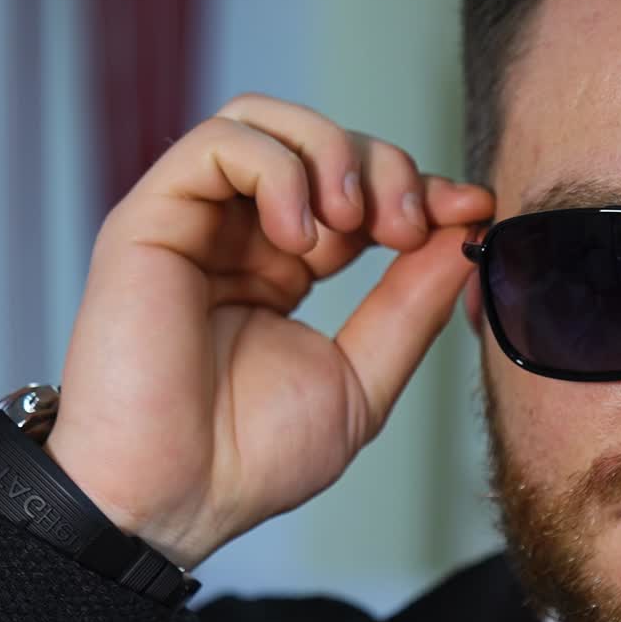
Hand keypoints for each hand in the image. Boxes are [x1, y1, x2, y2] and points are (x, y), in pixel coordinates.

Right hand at [42, 94, 493, 569]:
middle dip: (384, 167)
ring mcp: (194, 224)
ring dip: (332, 154)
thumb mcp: (361, 377)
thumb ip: (409, 305)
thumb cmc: (250, 459)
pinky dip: (277, 171)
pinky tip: (298, 238)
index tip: (470, 209)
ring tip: (354, 225)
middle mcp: (239, 235)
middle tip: (406, 227)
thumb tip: (463, 237)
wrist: (175, 501)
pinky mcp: (150, 219)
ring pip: (266, 121)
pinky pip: (218, 143)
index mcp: (286, 267)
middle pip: (320, 141)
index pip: (357, 189)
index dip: (417, 187)